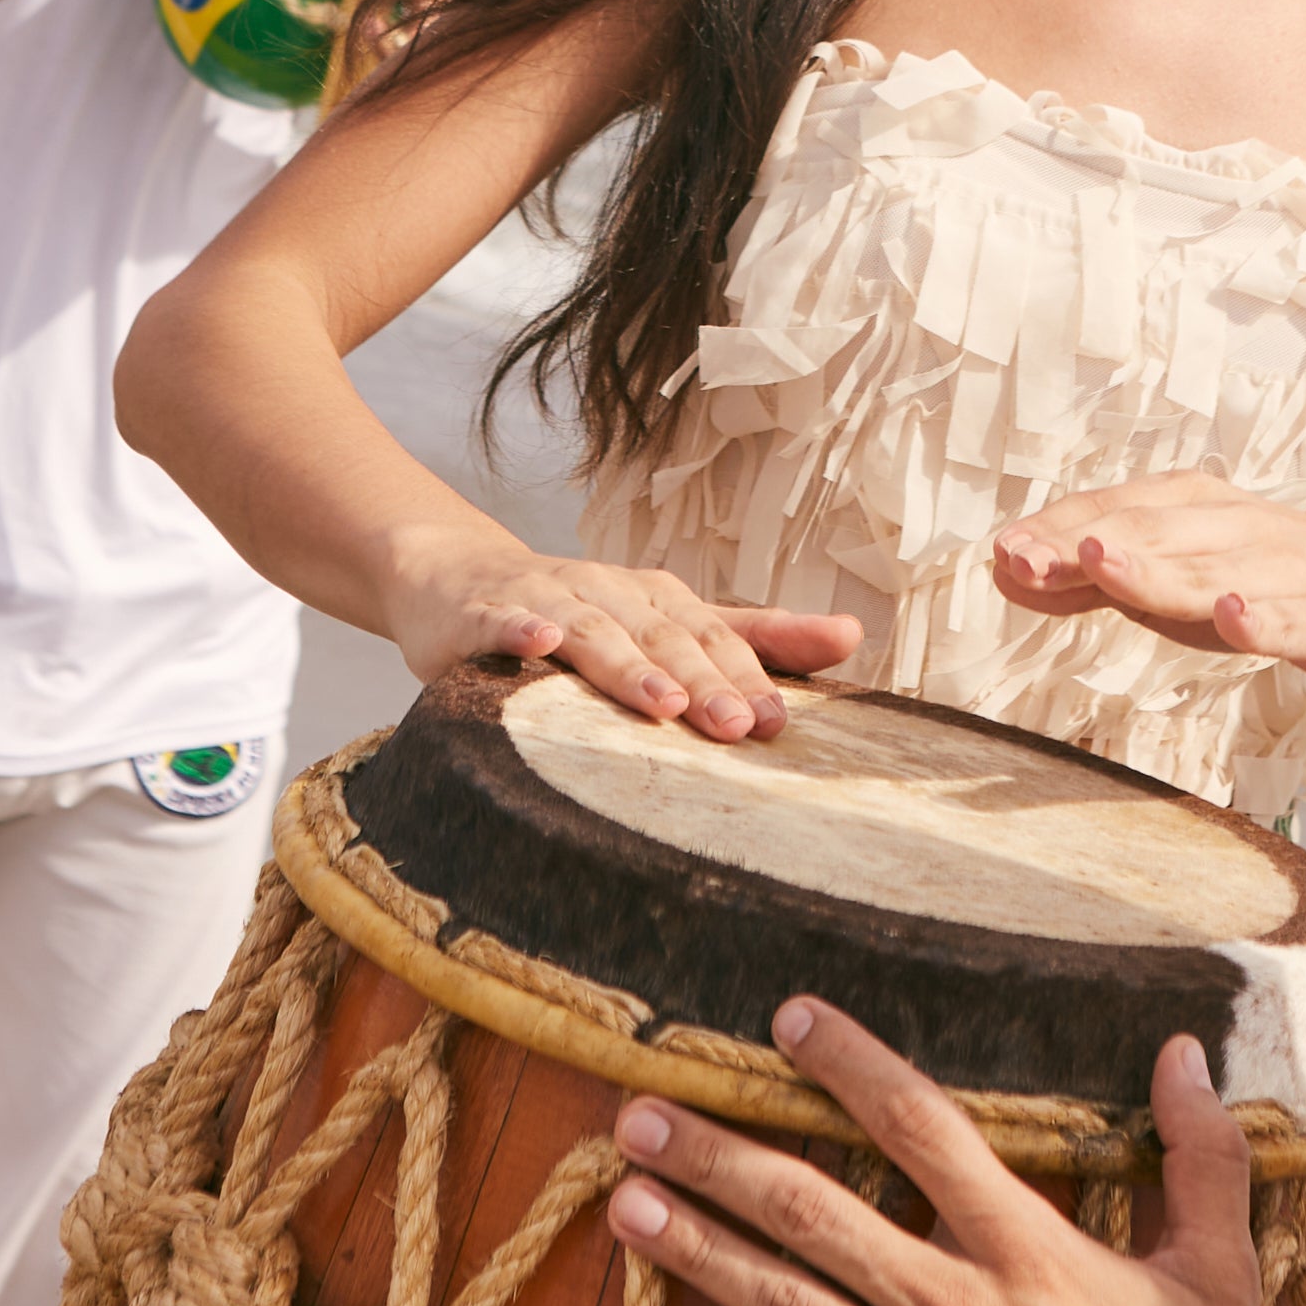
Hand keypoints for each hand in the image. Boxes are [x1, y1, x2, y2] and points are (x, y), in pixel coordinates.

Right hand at [382, 524, 860, 741]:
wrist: (454, 577)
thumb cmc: (575, 615)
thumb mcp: (664, 622)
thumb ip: (752, 636)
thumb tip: (851, 634)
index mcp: (655, 600)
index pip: (713, 634)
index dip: (748, 675)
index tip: (782, 722)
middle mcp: (608, 593)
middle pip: (662, 636)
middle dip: (703, 681)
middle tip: (741, 728)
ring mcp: (544, 599)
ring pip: (594, 631)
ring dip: (628, 666)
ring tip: (663, 704)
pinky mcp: (481, 614)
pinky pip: (502, 621)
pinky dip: (519, 630)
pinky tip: (538, 643)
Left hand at [602, 1007, 1284, 1305]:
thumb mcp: (1220, 1270)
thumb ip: (1200, 1154)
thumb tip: (1182, 1049)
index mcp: (1030, 1249)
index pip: (922, 1128)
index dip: (850, 1064)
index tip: (787, 1018)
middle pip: (817, 1212)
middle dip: (720, 1158)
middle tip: (640, 1115)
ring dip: (699, 1251)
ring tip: (624, 1202)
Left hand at [987, 473, 1305, 695]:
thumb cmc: (1268, 582)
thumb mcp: (1181, 578)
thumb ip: (1100, 580)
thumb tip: (1009, 571)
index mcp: (1192, 508)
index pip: (1112, 513)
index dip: (1054, 534)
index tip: (999, 556)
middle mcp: (1231, 528)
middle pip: (1150, 534)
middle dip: (1083, 545)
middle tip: (1023, 558)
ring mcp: (1279, 571)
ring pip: (1208, 571)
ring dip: (1154, 567)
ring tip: (1102, 562)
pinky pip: (1287, 618)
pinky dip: (1259, 616)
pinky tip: (1234, 615)